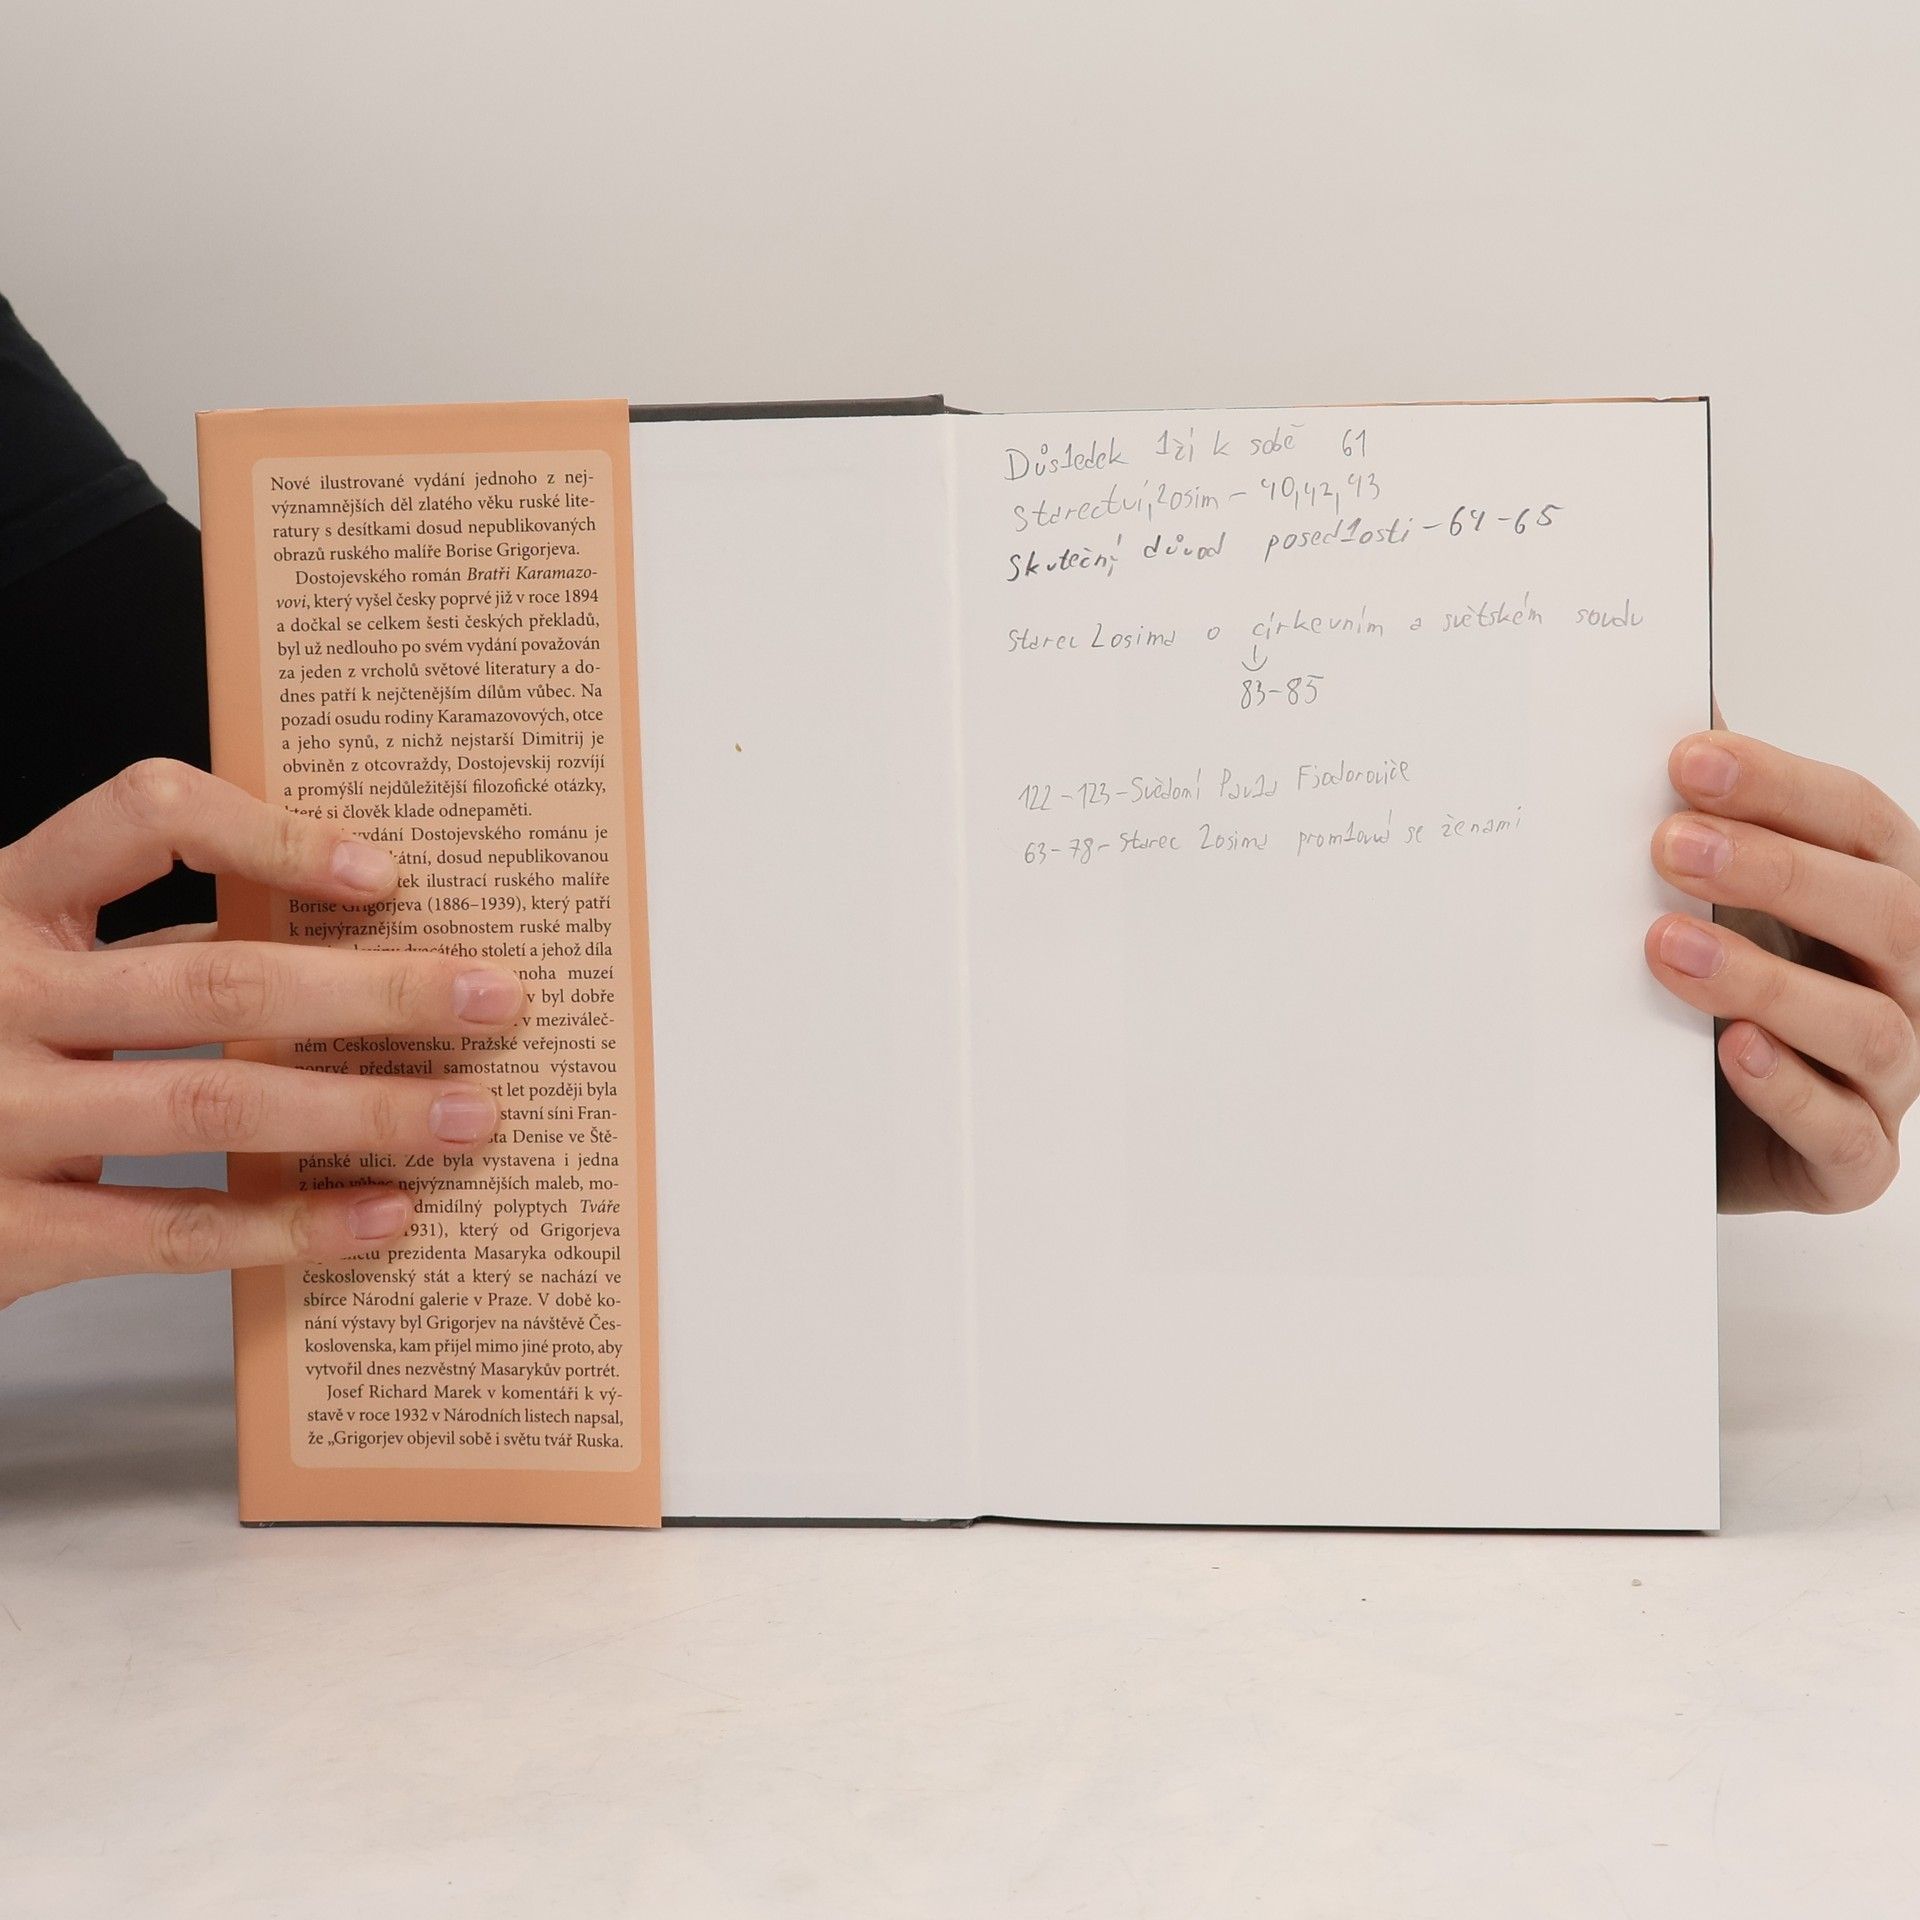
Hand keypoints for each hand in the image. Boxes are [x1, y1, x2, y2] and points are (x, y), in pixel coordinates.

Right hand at [0, 759, 526, 1304]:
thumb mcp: (33, 975)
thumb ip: (148, 957)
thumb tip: (355, 946)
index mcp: (6, 907)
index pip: (141, 817)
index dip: (271, 834)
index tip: (386, 874)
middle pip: (217, 979)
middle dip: (377, 992)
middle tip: (498, 1000)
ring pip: (215, 1102)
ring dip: (362, 1109)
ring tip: (471, 1115)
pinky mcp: (9, 1230)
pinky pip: (175, 1227)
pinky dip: (292, 1223)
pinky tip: (383, 1215)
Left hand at [1646, 713, 1919, 1212]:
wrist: (1691, 1130)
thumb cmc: (1712, 995)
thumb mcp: (1710, 901)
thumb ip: (1701, 814)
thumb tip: (1657, 701)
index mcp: (1878, 895)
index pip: (1858, 821)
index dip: (1780, 785)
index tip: (1684, 760)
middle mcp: (1906, 979)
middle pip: (1883, 910)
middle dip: (1776, 870)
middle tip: (1667, 845)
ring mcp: (1890, 1076)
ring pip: (1863, 1022)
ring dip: (1765, 979)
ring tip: (1665, 948)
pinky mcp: (1853, 1161)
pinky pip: (1840, 1130)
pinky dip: (1785, 1088)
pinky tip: (1728, 1050)